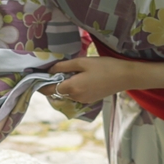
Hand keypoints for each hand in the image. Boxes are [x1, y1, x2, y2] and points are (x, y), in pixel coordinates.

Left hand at [45, 56, 163, 105]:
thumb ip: (64, 66)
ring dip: (63, 85)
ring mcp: (83, 100)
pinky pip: (75, 95)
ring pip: (66, 94)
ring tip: (68, 71)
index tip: (37, 76)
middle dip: (52, 83)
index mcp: (72, 87)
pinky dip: (72, 88)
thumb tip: (50, 70)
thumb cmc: (105, 66)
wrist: (125, 76)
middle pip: (57, 92)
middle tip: (53, 70)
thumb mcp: (83, 62)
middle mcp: (76, 97)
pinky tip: (79, 77)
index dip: (41, 84)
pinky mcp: (89, 100)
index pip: (49, 89)